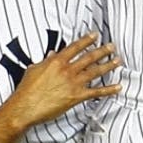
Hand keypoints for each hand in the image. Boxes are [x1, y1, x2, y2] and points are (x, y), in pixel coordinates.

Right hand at [5, 33, 123, 128]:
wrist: (25, 107)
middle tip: (112, 46)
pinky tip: (117, 87)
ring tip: (118, 61)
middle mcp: (67, 70)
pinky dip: (108, 90)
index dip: (87, 40)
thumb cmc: (26, 90)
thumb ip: (45, 61)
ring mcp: (73, 83)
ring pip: (95, 71)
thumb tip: (52, 54)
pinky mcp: (76, 96)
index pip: (75, 47)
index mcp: (56, 61)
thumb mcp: (34, 69)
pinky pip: (96, 92)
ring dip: (108, 65)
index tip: (95, 35)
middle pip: (89, 57)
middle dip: (102, 50)